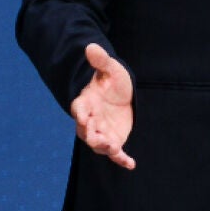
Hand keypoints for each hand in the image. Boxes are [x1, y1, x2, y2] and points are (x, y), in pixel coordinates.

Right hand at [70, 43, 135, 169]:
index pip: (78, 109)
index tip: (84, 116)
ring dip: (104, 147)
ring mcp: (101, 131)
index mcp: (85, 102)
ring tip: (114, 148)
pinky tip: (131, 164)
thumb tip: (91, 47)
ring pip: (98, 144)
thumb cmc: (111, 80)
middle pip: (85, 131)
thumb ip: (101, 62)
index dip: (80, 114)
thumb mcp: (110, 69)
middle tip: (100, 137)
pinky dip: (121, 159)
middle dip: (91, 135)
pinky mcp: (114, 139)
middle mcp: (90, 120)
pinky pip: (115, 152)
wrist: (122, 94)